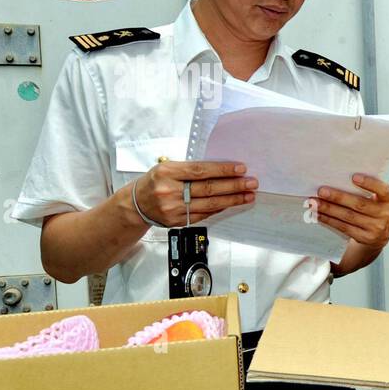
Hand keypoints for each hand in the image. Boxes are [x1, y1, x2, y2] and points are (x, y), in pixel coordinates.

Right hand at [134, 160, 255, 225]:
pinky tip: (232, 203)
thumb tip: (221, 171)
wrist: (137, 204)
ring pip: (209, 204)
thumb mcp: (167, 168)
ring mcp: (174, 208)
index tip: (241, 169)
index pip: (201, 171)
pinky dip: (220, 208)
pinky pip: (204, 214)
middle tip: (251, 183)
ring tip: (248, 195)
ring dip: (232, 199)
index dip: (223, 170)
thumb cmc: (155, 182)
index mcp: (167, 172)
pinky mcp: (178, 221)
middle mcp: (170, 191)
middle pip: (208, 188)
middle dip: (234, 186)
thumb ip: (190, 169)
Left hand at [312, 174, 388, 247]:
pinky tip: (319, 215)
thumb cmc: (374, 208)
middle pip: (360, 205)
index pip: (382, 190)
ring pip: (349, 217)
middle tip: (321, 191)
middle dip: (339, 197)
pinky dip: (329, 220)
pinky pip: (344, 227)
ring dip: (329, 209)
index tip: (353, 177)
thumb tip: (337, 179)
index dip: (369, 183)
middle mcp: (385, 214)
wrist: (381, 234)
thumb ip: (367, 190)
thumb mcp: (378, 198)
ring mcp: (376, 228)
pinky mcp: (365, 238)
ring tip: (314, 203)